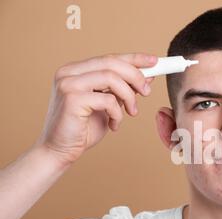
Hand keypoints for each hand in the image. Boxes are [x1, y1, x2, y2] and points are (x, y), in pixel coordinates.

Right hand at [35, 53, 156, 165]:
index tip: (154, 61)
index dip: (134, 58)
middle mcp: (69, 72)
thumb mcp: (109, 105)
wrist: (60, 151)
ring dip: (129, 96)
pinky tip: (114, 125)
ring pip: (111, 78)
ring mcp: (68, 84)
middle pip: (112, 62)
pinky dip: (118, 113)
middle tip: (147, 92)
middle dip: (136, 76)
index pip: (109, 58)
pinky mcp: (72, 99)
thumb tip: (146, 77)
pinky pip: (107, 100)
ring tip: (132, 112)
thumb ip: (122, 90)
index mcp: (76, 70)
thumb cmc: (83, 129)